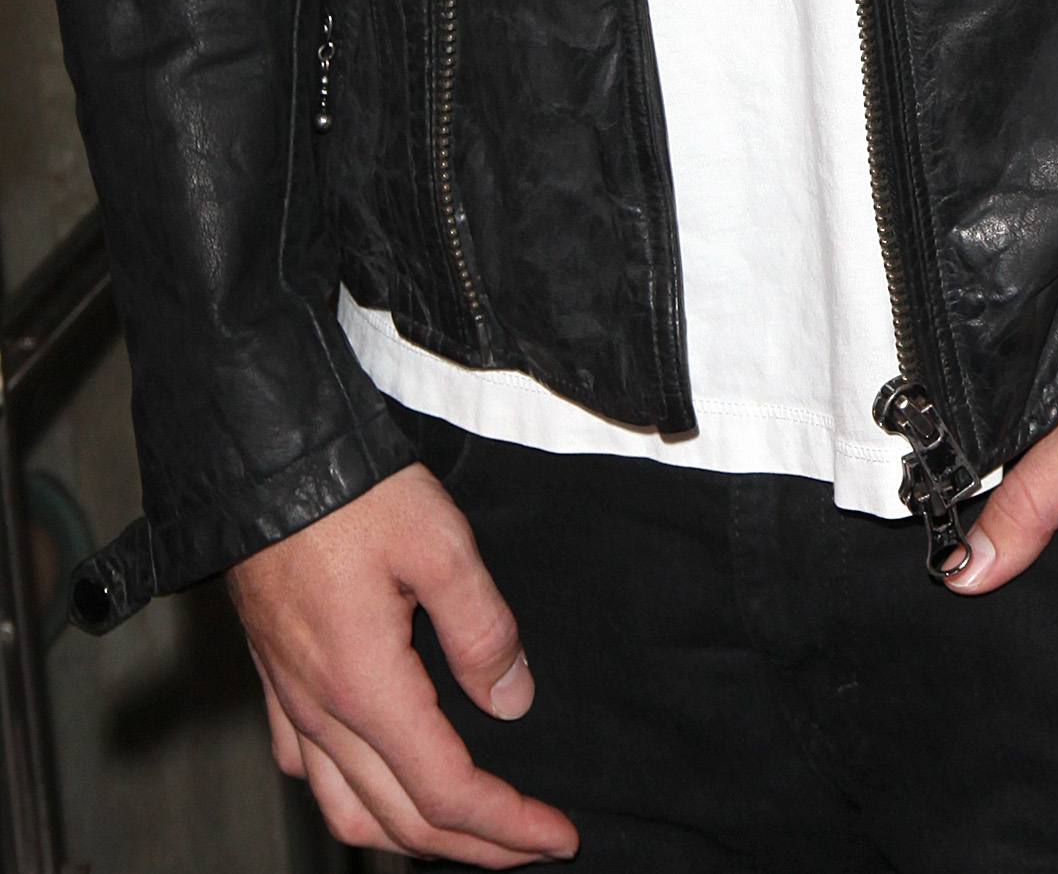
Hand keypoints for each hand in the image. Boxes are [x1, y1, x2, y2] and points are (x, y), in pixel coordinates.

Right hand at [228, 462, 575, 859]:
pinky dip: (356, 801)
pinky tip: (382, 783)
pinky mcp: (275, 682)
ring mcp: (292, 702)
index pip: (447, 792)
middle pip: (401, 821)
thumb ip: (482, 629)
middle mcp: (322, 713)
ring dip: (411, 837)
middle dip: (476, 848)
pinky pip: (309, 773)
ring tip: (467, 833)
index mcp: (367, 688)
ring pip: (348, 812)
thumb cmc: (350, 493)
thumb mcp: (441, 543)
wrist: (263, 459)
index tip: (558, 835)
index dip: (508, 825)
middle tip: (533, 847)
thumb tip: (513, 701)